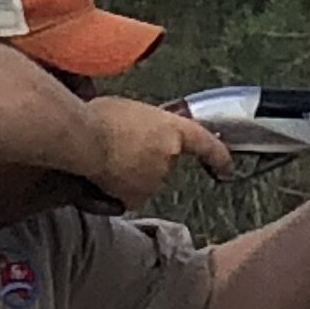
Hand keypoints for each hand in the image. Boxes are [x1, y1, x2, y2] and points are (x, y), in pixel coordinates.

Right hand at [79, 95, 234, 209]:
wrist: (83, 139)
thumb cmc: (99, 116)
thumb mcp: (131, 110)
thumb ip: (146, 124)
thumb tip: (140, 132)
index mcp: (172, 130)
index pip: (204, 144)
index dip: (217, 155)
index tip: (226, 166)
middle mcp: (168, 158)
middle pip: (162, 161)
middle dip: (145, 156)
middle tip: (119, 144)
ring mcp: (153, 181)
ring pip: (143, 179)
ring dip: (129, 172)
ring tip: (105, 157)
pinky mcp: (135, 198)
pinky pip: (127, 195)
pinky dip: (117, 188)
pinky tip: (101, 175)